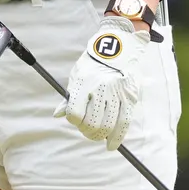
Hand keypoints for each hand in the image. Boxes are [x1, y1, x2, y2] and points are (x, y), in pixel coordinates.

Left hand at [53, 16, 148, 150]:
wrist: (120, 45)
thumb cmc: (94, 62)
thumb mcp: (77, 74)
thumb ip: (69, 96)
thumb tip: (58, 114)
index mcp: (85, 82)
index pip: (75, 113)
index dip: (74, 121)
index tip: (76, 120)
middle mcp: (101, 88)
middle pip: (92, 123)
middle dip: (87, 131)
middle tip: (87, 130)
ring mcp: (117, 93)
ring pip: (107, 126)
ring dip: (100, 136)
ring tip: (97, 134)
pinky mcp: (130, 97)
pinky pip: (124, 123)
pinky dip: (117, 138)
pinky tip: (111, 144)